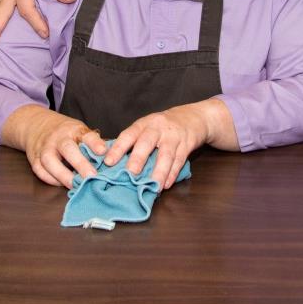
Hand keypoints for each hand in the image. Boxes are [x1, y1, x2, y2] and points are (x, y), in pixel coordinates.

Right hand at [23, 112, 107, 187]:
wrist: (37, 125)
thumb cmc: (66, 132)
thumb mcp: (80, 131)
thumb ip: (92, 143)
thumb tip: (111, 156)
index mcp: (73, 129)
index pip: (86, 135)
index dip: (95, 143)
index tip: (104, 152)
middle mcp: (58, 137)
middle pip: (68, 149)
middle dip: (80, 164)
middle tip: (92, 176)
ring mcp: (45, 148)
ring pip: (51, 162)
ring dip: (64, 175)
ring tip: (77, 186)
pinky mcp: (34, 159)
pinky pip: (41, 171)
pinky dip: (51, 179)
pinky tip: (62, 184)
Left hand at [104, 99, 236, 189]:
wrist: (194, 116)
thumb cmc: (164, 126)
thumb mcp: (148, 127)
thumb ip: (134, 142)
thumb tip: (112, 163)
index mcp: (145, 124)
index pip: (129, 134)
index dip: (118, 148)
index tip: (108, 162)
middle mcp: (158, 127)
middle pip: (147, 142)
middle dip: (138, 159)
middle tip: (130, 174)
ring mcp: (174, 135)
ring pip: (166, 154)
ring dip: (159, 172)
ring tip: (153, 187)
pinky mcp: (187, 143)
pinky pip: (180, 159)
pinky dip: (173, 173)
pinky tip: (167, 184)